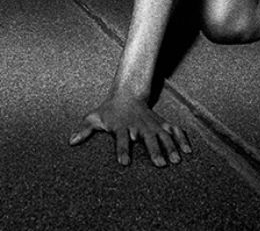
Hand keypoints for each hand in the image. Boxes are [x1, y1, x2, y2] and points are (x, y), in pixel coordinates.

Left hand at [69, 92, 191, 166]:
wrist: (127, 94)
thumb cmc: (109, 111)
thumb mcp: (94, 117)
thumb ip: (84, 129)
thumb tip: (71, 141)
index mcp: (122, 126)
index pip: (121, 139)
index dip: (122, 150)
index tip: (124, 163)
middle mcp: (139, 126)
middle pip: (147, 138)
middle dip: (154, 151)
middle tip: (160, 165)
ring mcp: (152, 124)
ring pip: (164, 135)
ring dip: (171, 147)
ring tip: (177, 160)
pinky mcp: (162, 123)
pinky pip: (175, 131)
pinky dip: (183, 139)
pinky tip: (189, 151)